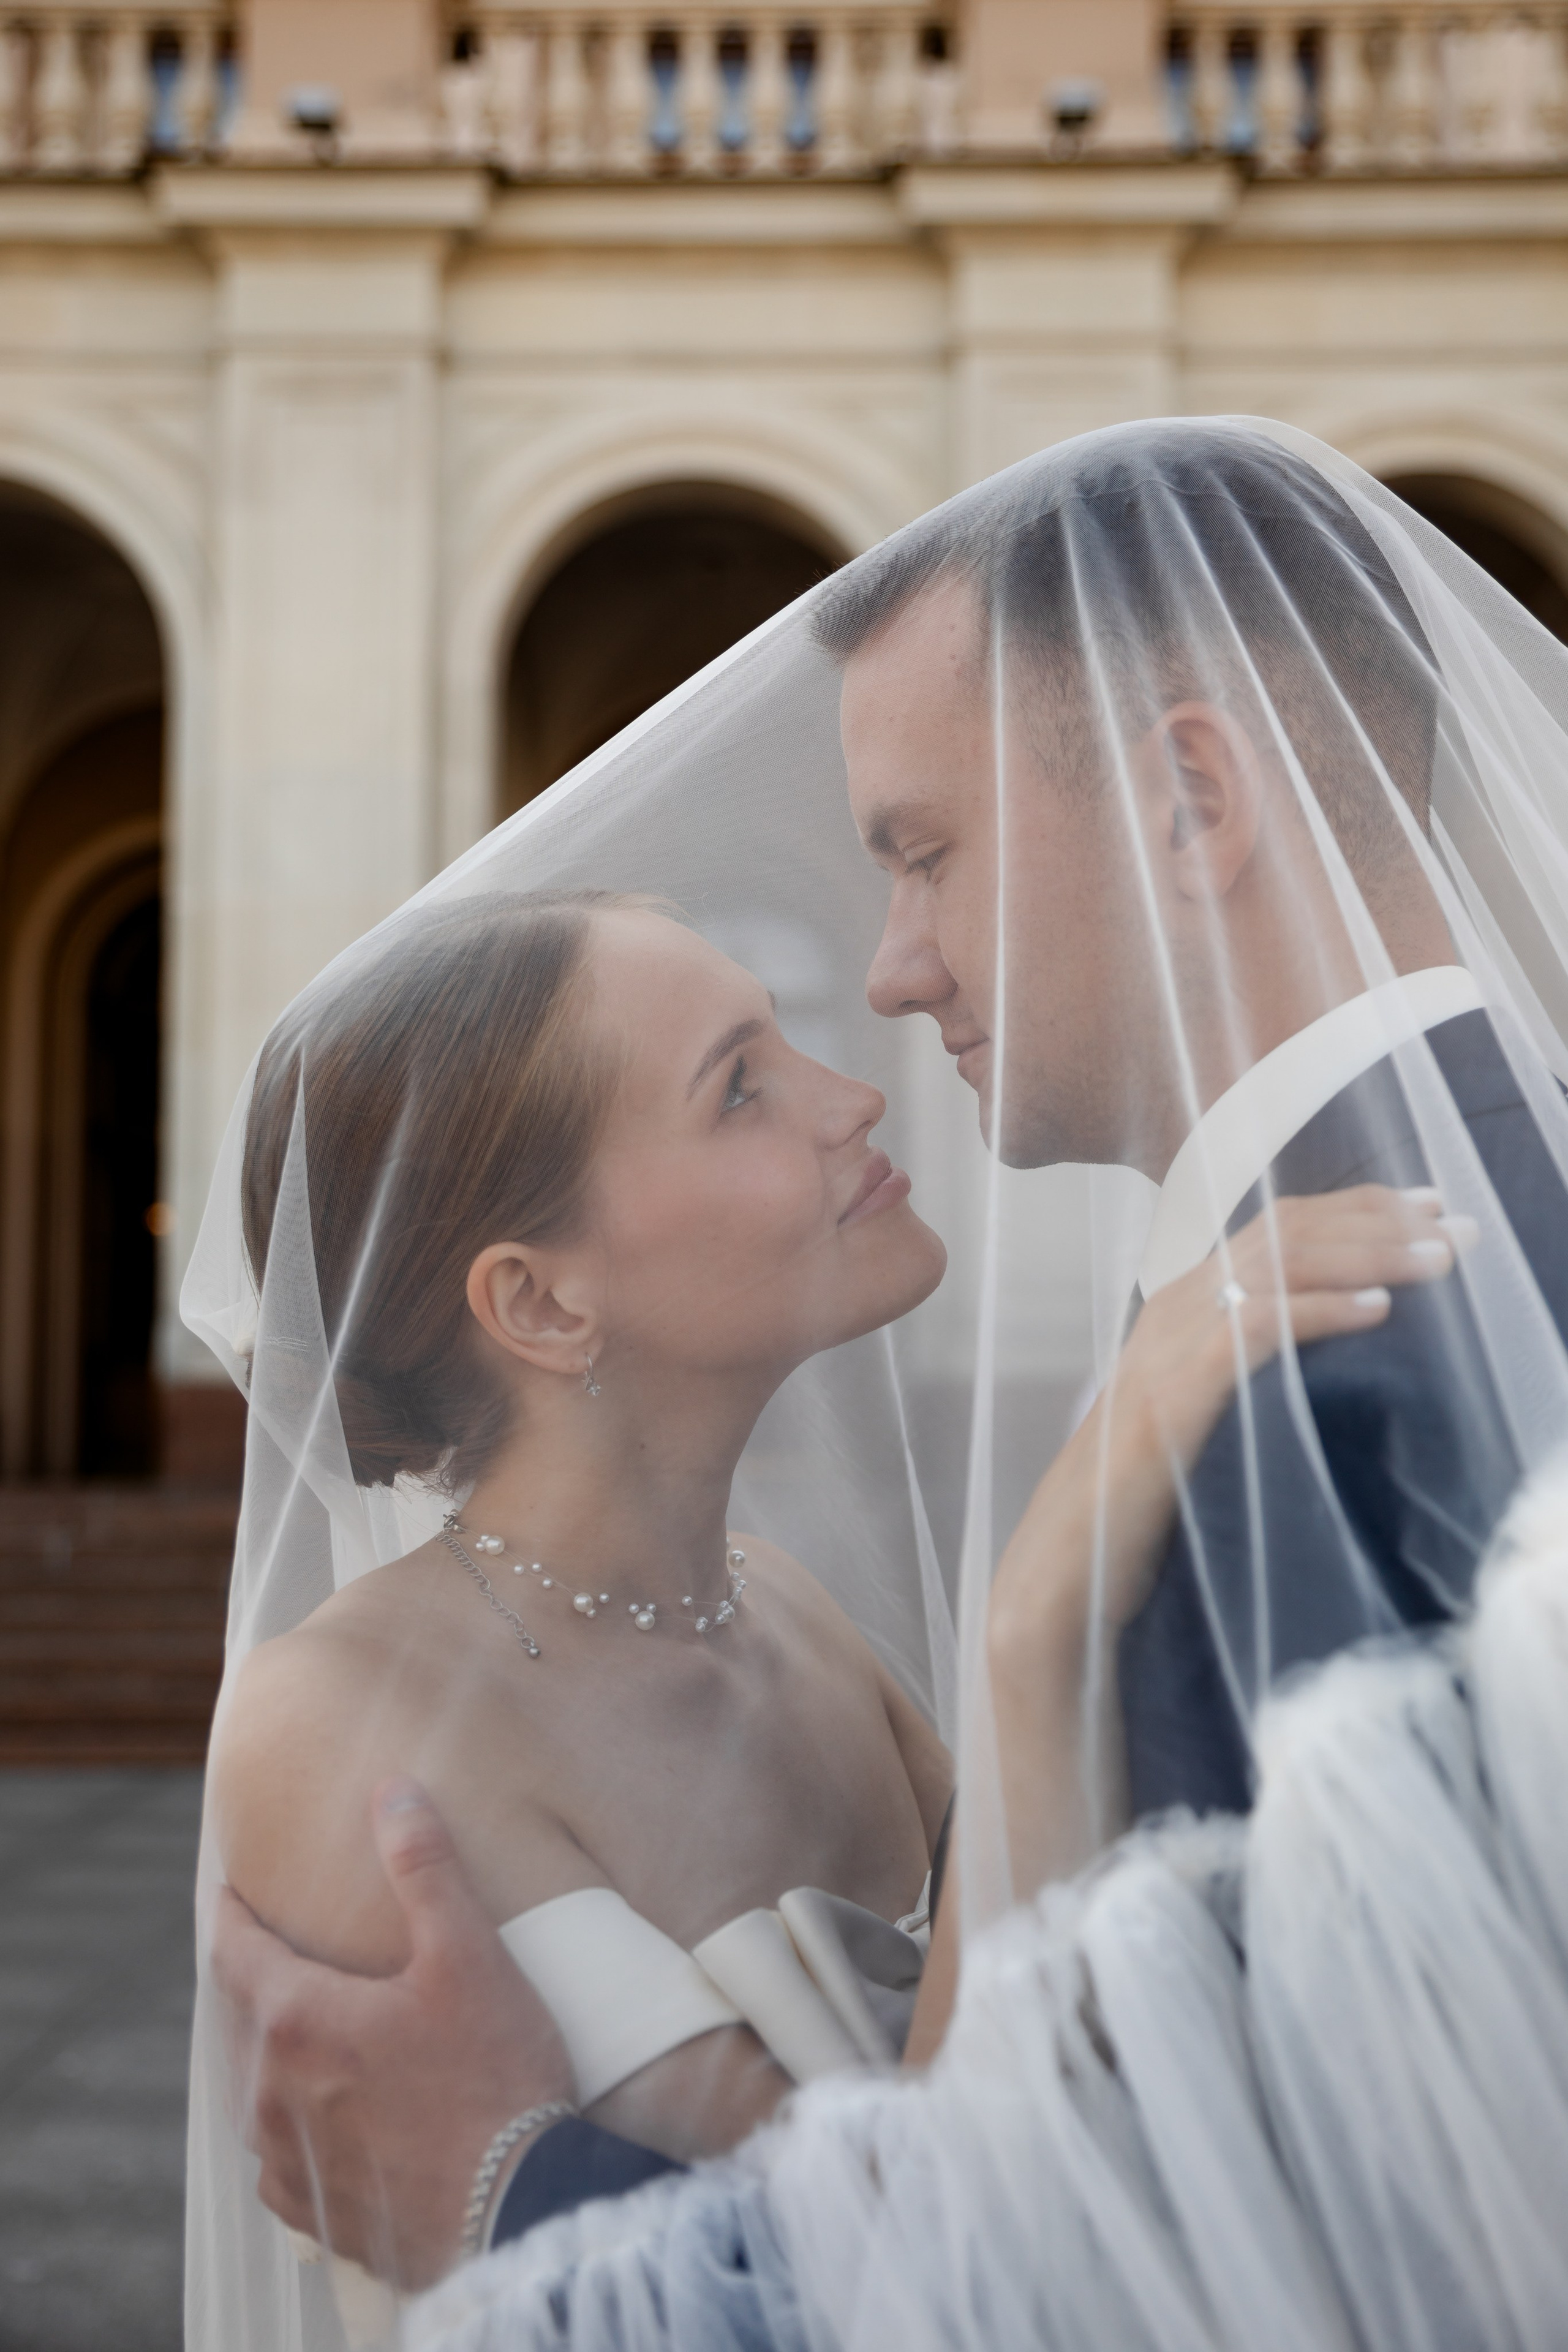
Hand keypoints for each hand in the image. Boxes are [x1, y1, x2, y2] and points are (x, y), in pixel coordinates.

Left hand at [212, 1778, 573, 2290]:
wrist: (518, 2205)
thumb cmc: (494, 2076)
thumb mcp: (466, 1954)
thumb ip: (424, 1865)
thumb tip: (393, 1790)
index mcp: (295, 2022)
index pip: (233, 1951)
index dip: (232, 1912)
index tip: (234, 1888)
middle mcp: (272, 2095)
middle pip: (243, 2020)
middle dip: (258, 1978)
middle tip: (280, 1947)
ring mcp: (289, 2160)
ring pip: (260, 2089)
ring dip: (277, 2052)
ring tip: (308, 2026)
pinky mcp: (316, 2209)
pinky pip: (282, 2154)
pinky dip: (297, 2120)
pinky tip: (328, 2113)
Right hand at [999, 1184, 1474, 1651]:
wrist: (1069, 1551)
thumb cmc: (1144, 1492)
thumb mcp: (1205, 1407)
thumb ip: (1249, 1364)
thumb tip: (1334, 1345)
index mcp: (1184, 1303)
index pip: (1277, 1225)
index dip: (1357, 1208)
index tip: (1427, 1210)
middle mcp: (1176, 1305)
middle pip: (1287, 1229)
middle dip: (1380, 1219)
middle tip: (1455, 1226)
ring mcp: (1172, 1342)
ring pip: (1280, 1262)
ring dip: (1370, 1254)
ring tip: (1438, 1262)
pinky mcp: (1178, 1388)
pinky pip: (1259, 1324)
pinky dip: (1322, 1309)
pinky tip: (1376, 1309)